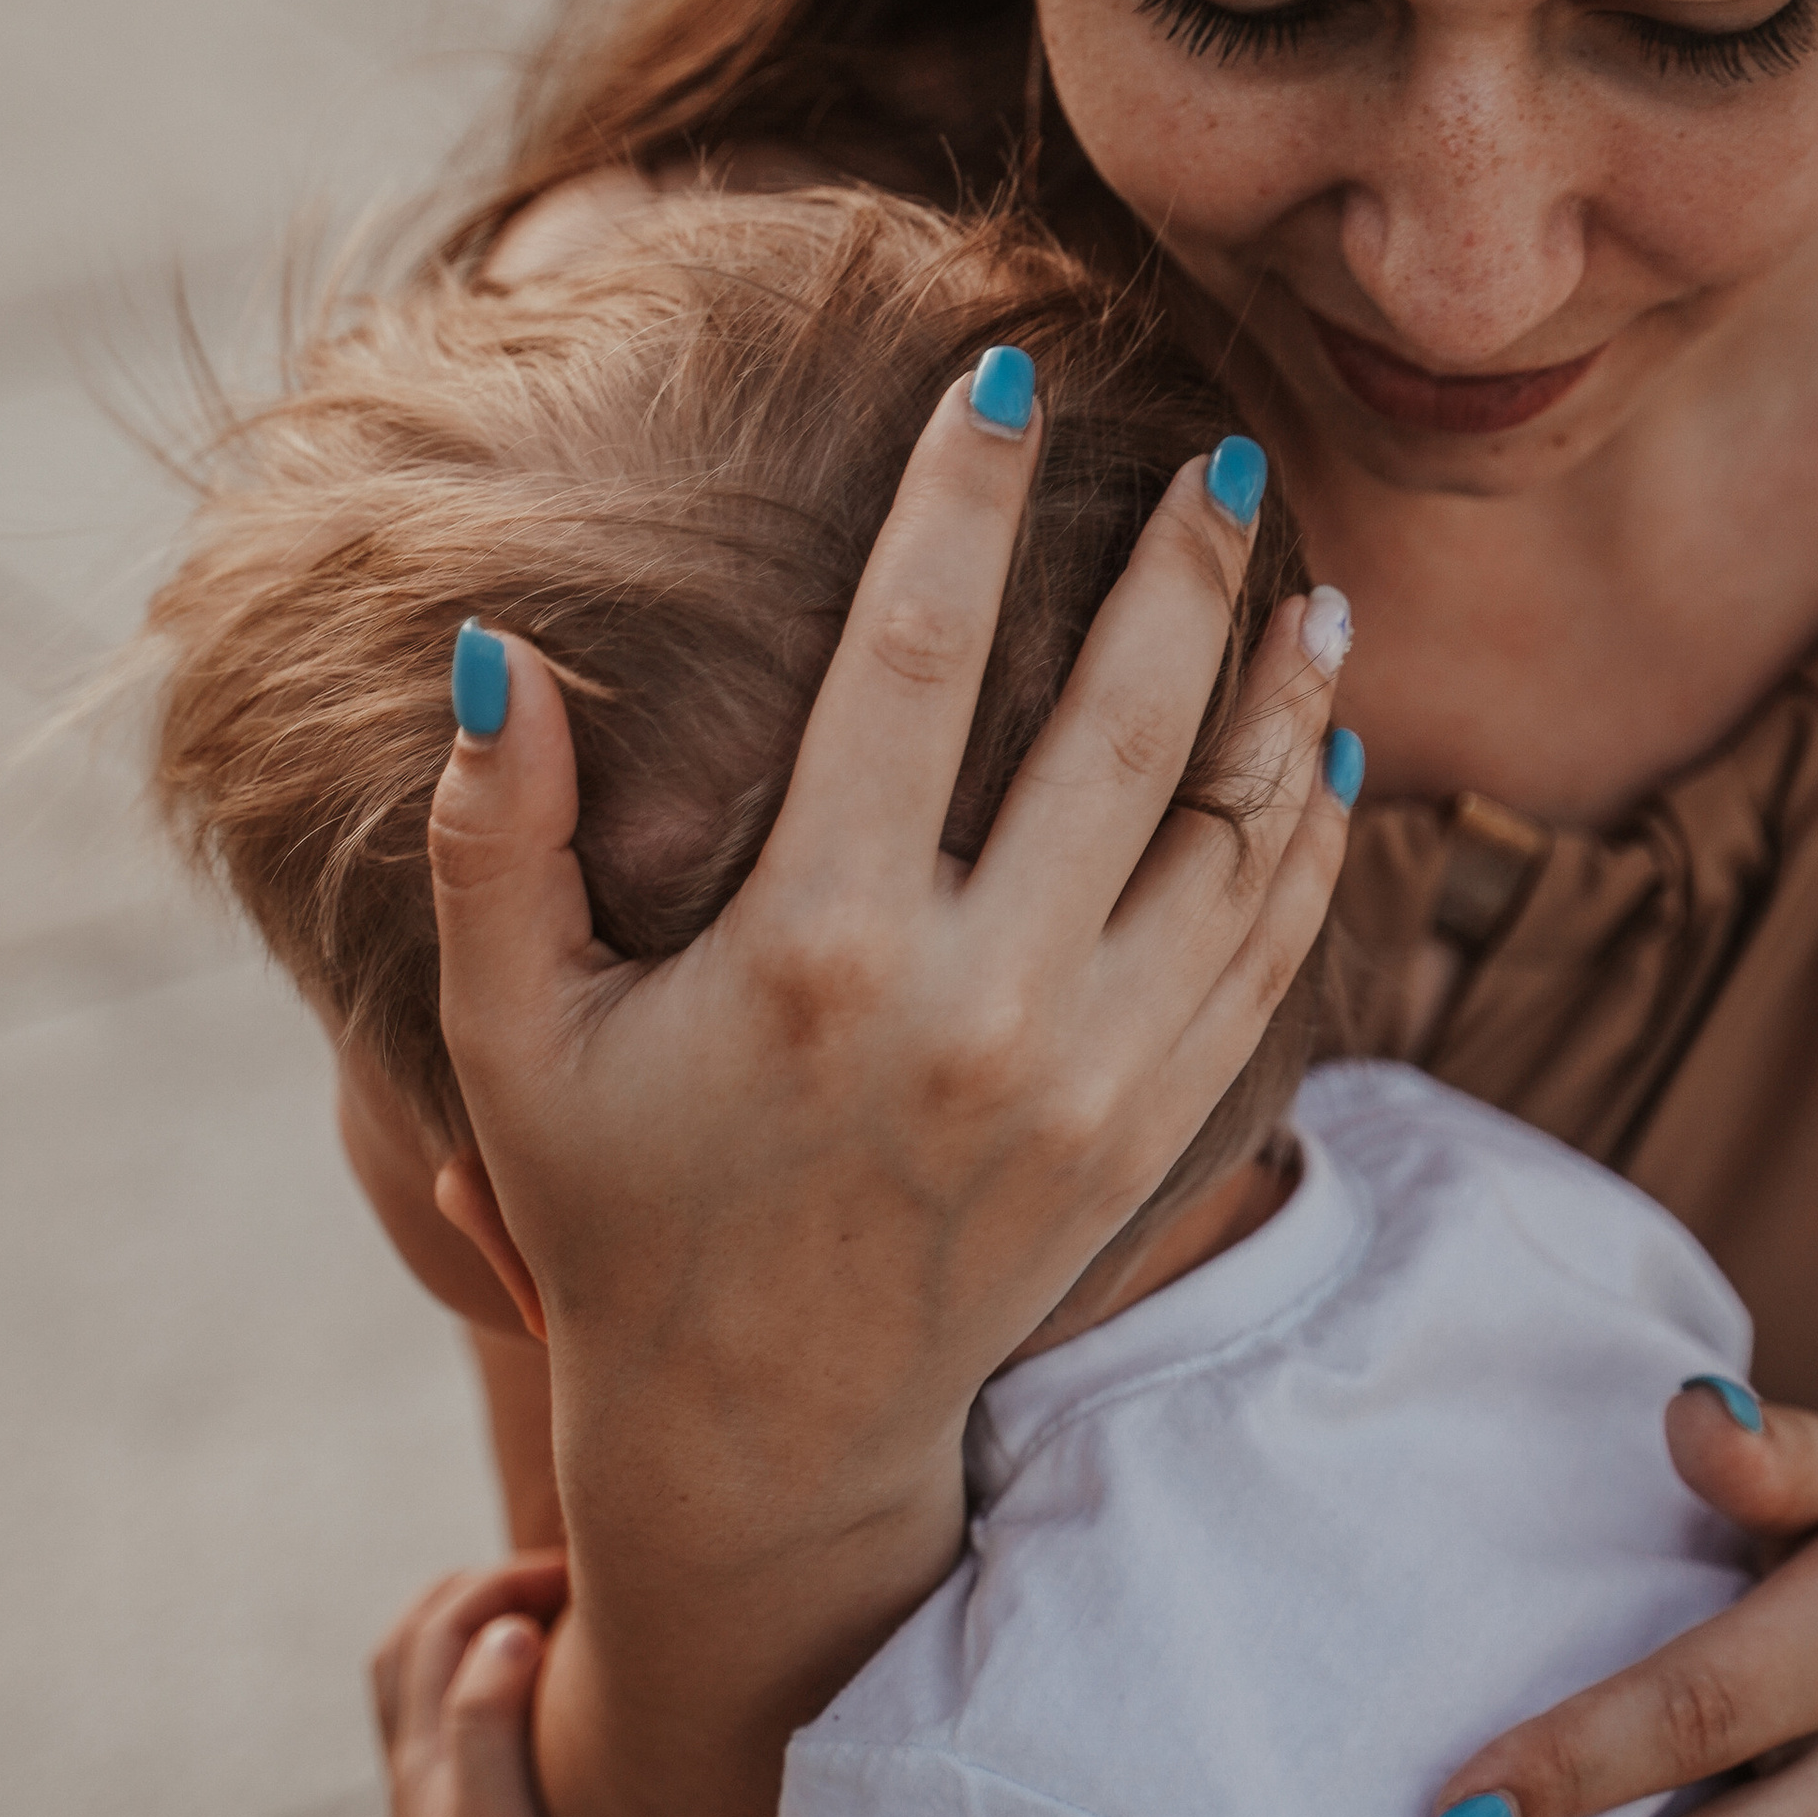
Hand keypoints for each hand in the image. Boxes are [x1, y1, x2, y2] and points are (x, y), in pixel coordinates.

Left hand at [371, 1555, 611, 1816]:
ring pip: (431, 1699)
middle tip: (559, 1585)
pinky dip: (493, 1701)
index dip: (502, 1581)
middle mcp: (418, 1785)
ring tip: (548, 1634)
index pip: (439, 1626)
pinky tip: (555, 1728)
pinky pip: (465, 1745)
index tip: (580, 1576)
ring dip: (474, 1645)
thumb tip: (506, 1631)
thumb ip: (488, 1721)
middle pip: (412, 1649)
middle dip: (475, 1594)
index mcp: (421, 1763)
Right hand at [428, 372, 1350, 1620]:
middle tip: (1229, 455)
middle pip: (1121, 721)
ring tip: (1311, 579)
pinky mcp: (1148, 1133)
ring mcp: (1087, 1074)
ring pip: (1231, 833)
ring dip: (1280, 692)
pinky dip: (1307, 839)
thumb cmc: (618, 1212)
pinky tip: (1322, 749)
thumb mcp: (513, 1039)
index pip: (912, 658)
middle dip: (1188, 566)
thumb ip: (495, 845)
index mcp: (813, 949)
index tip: (1008, 377)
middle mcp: (977, 1003)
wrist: (762, 1439)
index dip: (966, 500)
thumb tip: (502, 654)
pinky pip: (1265, 950)